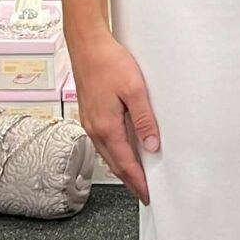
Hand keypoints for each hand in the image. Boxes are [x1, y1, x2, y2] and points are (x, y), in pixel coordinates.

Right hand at [69, 32, 161, 203]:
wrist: (87, 45)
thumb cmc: (109, 62)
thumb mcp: (135, 90)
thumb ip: (144, 120)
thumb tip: (152, 145)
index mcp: (106, 127)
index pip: (125, 164)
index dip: (139, 182)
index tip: (149, 195)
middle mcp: (95, 129)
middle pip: (115, 164)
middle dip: (131, 180)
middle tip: (145, 193)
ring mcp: (89, 123)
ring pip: (108, 154)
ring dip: (122, 168)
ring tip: (137, 177)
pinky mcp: (89, 114)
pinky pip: (103, 142)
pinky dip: (115, 153)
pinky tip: (123, 151)